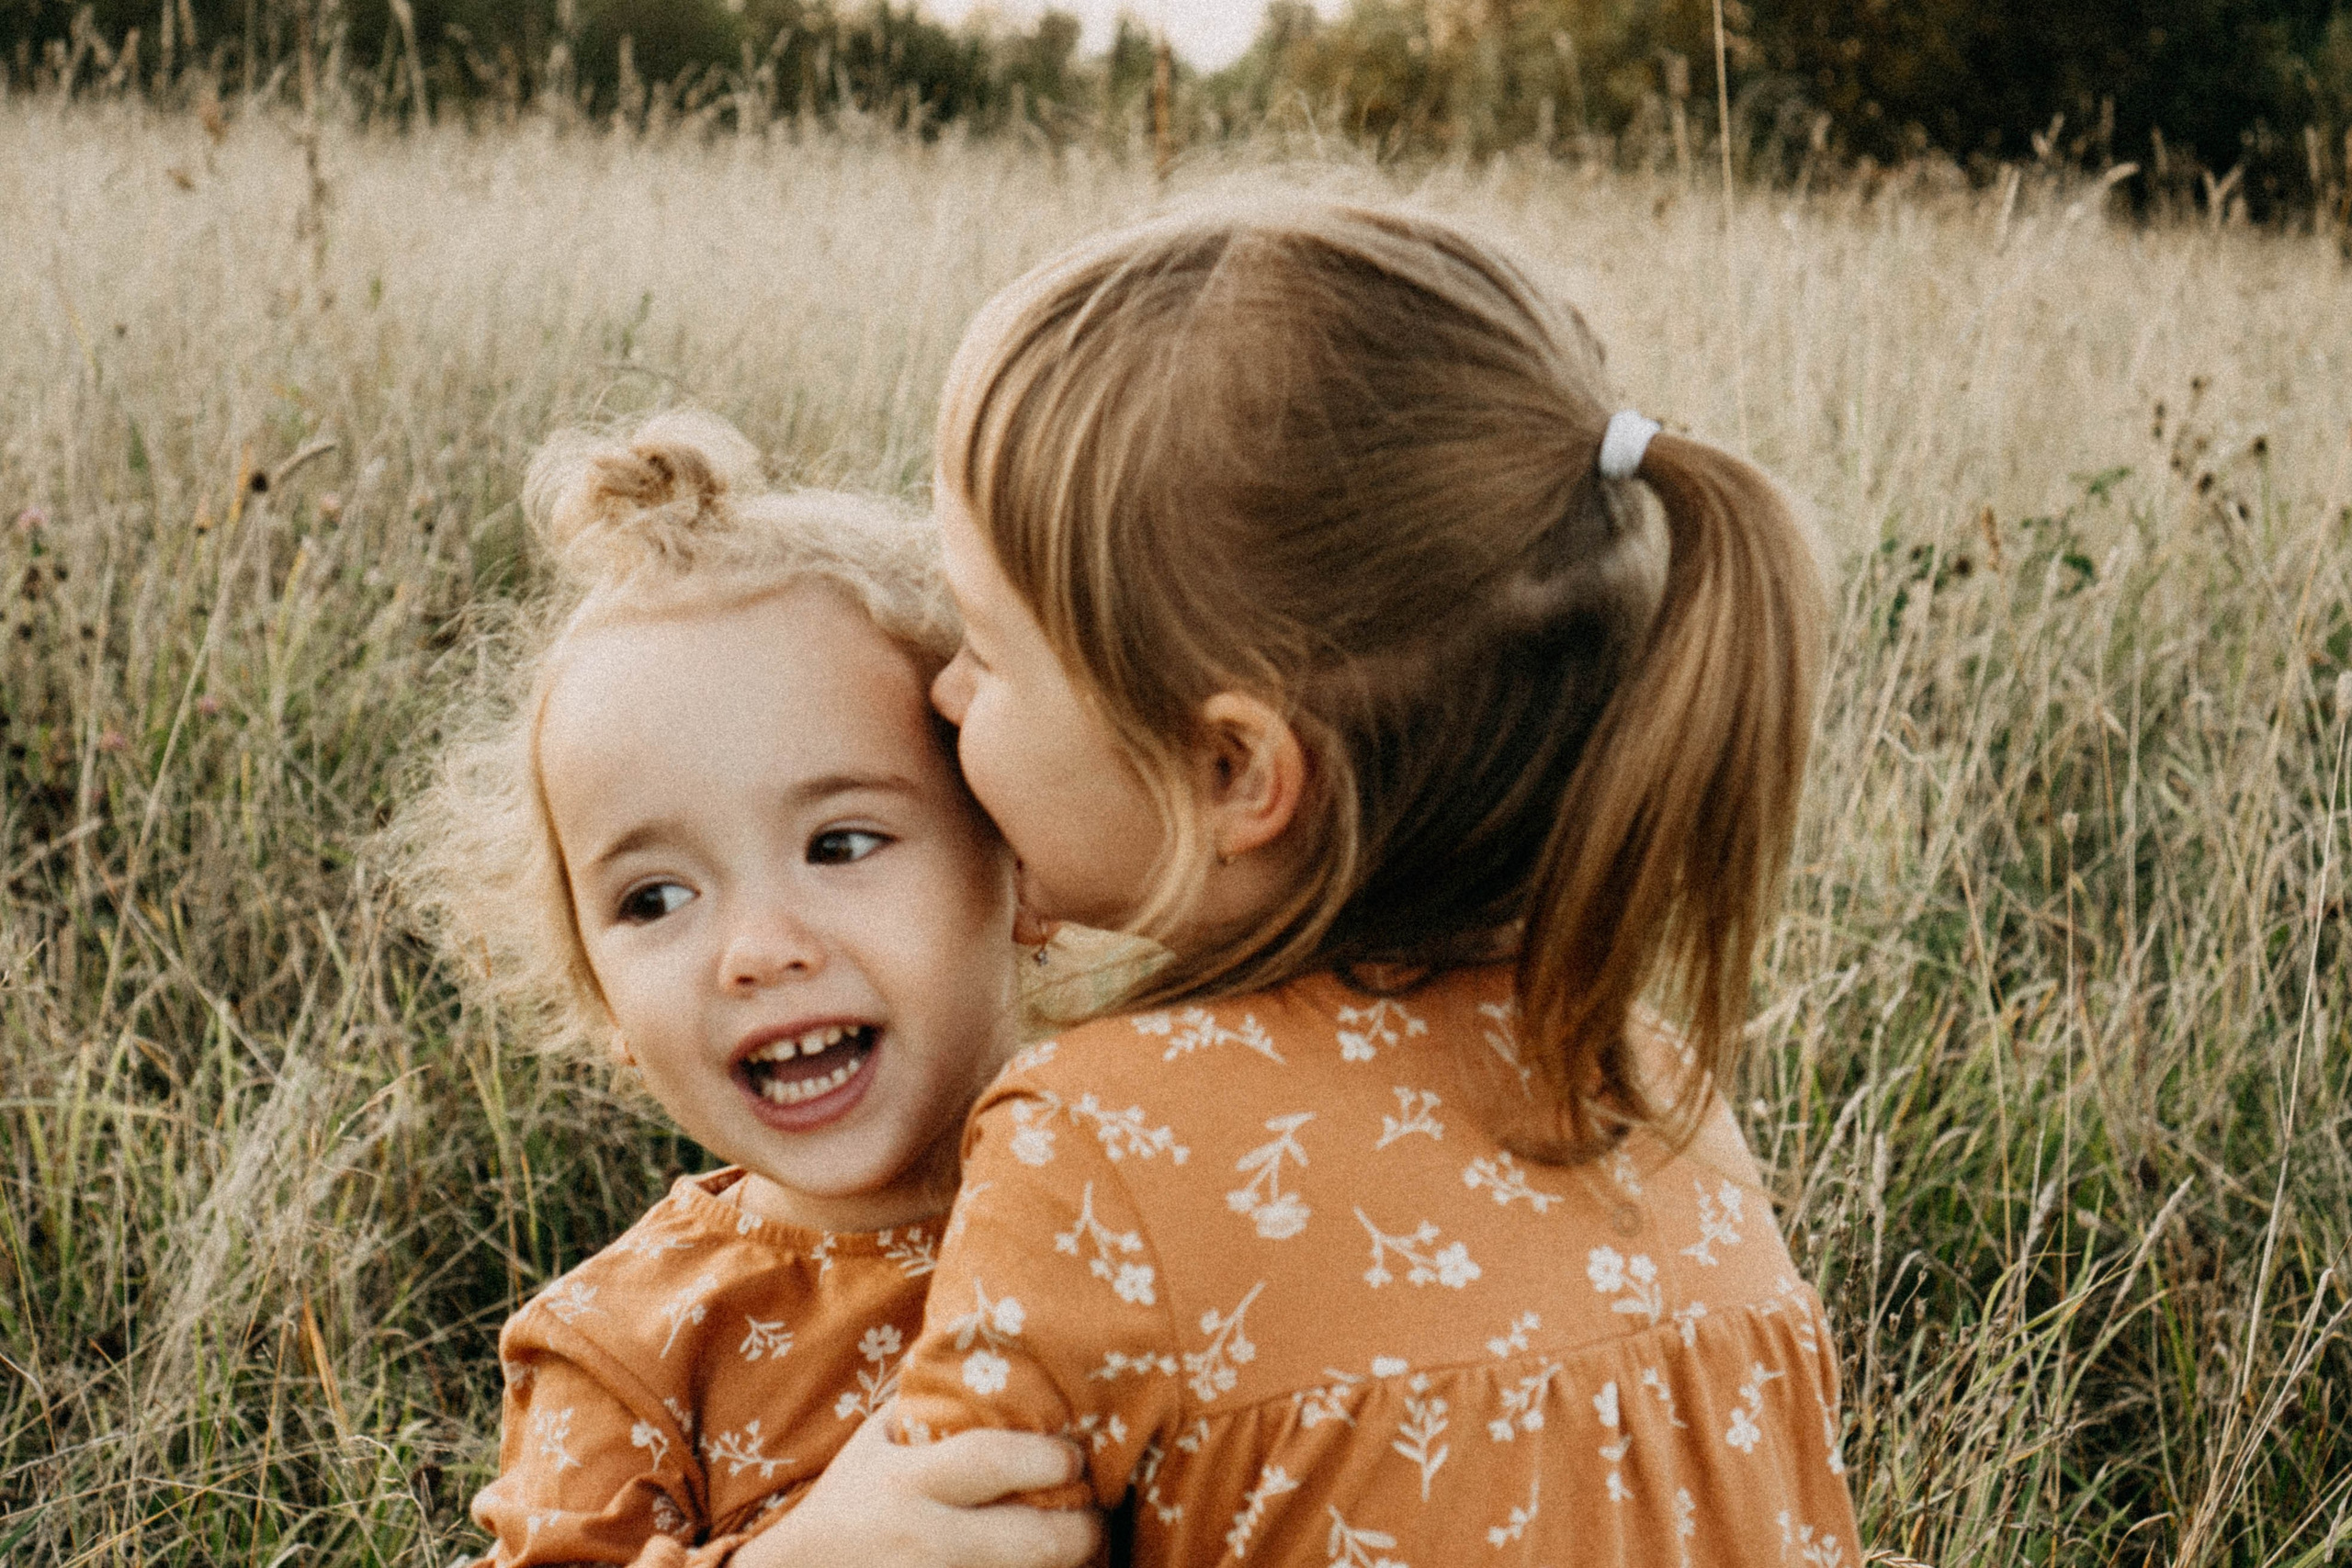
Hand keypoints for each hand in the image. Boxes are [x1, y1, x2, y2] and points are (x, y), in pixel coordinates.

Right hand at [734, 1407, 1098, 1567]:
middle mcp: (924, 1542)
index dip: (1051, 1458)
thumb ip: (932, 1409)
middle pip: (1036, 1542)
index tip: (1073, 1457)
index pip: (996, 1461)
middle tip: (1094, 1515)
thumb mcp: (875, 1443)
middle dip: (1084, 1530)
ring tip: (1077, 1547)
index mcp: (907, 1483)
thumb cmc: (846, 1502)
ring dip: (1068, 1567)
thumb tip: (1006, 1365)